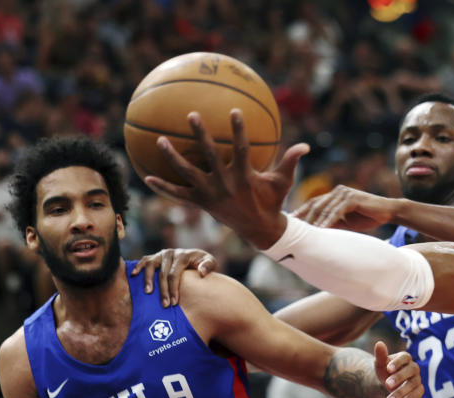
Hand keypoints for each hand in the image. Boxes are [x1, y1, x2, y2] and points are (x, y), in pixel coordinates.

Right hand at [131, 248, 217, 306]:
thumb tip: (201, 272)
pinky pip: (144, 260)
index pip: (175, 274)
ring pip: (151, 266)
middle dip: (163, 290)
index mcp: (183, 255)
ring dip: (148, 280)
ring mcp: (161, 254)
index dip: (173, 289)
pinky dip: (138, 267)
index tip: (174, 303)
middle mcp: (170, 253)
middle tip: (165, 305)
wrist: (197, 258)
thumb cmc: (203, 263)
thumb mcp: (210, 262)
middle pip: (163, 273)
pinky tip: (133, 275)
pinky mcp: (155, 256)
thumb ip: (208, 265)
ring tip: (148, 293)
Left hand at [144, 109, 309, 248]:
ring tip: (160, 140)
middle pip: (210, 155)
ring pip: (188, 174)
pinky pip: (178, 195)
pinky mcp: (200, 203)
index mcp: (244, 177)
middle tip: (191, 114)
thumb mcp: (283, 182)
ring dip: (173, 157)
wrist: (259, 230)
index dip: (238, 130)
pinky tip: (147, 177)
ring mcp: (209, 195)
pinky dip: (163, 188)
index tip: (235, 110)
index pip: (241, 149)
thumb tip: (305, 145)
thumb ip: (291, 161)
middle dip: (200, 134)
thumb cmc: (271, 201)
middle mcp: (224, 184)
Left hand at [293, 185, 397, 231]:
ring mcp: (345, 193)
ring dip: (315, 221)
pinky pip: (337, 211)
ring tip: (306, 233)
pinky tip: (322, 229)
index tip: (291, 224)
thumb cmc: (366, 217)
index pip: (314, 204)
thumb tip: (316, 233)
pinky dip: (329, 220)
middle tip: (293, 229)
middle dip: (304, 217)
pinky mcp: (352, 198)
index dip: (301, 213)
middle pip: (316, 204)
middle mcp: (337, 191)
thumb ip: (331, 223)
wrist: (388, 212)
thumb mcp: (345, 222)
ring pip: (325, 208)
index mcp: (334, 196)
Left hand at [373, 341, 422, 397]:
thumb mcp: (379, 363)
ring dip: (401, 394)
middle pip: (410, 372)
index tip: (388, 369)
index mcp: (405, 357)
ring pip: (413, 386)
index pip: (404, 357)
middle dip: (399, 378)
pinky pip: (415, 397)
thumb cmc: (384, 370)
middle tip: (387, 385)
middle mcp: (414, 368)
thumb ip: (380, 355)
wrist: (387, 383)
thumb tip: (379, 343)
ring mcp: (418, 380)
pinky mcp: (419, 391)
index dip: (397, 363)